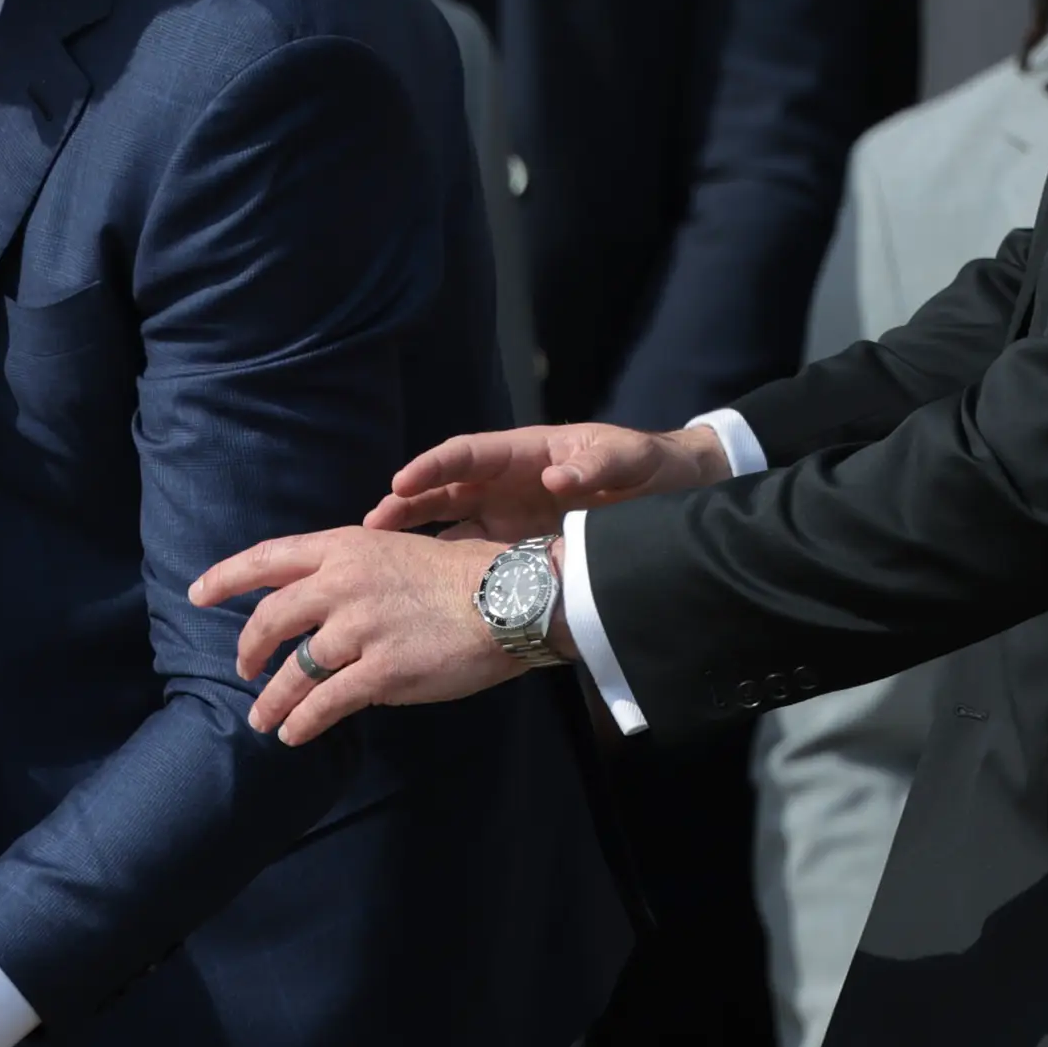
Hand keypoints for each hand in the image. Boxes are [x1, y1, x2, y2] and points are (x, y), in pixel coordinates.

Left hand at [187, 527, 527, 745]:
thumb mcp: (394, 550)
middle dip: (248, 648)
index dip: (226, 578)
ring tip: (261, 720)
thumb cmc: (461, 575)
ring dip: (271, 699)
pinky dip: (303, 722)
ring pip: (294, 670)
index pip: (267, 559)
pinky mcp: (382, 671)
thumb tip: (319, 604)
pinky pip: (326, 703)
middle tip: (242, 668)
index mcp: (344, 549)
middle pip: (271, 618)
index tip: (198, 594)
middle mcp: (342, 586)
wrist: (511, 598)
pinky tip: (294, 735)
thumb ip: (350, 572)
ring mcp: (360, 629)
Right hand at [368, 422, 729, 537]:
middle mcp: (505, 484)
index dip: (432, 467)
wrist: (676, 494)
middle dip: (406, 505)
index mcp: (523, 453)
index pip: (465, 454)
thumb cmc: (650, 466)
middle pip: (442, 491)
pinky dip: (444, 570)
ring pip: (448, 527)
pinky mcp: (516, 550)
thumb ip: (597, 465)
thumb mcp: (629, 459)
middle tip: (372, 527)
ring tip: (379, 562)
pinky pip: (472, 558)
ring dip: (415, 541)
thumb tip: (558, 477)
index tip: (402, 483)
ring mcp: (507, 519)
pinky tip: (422, 592)